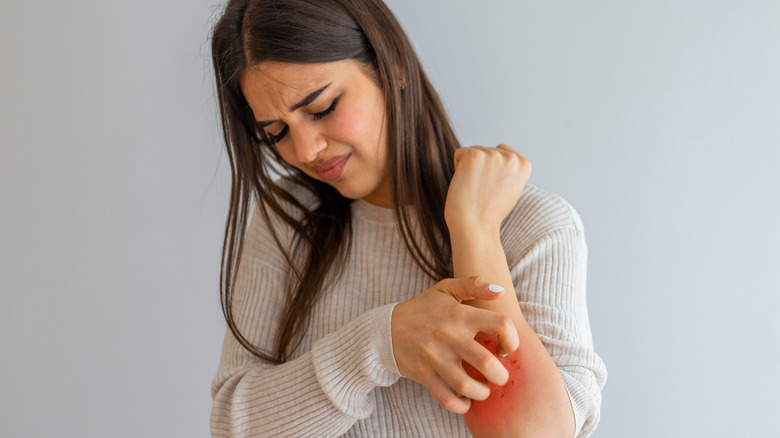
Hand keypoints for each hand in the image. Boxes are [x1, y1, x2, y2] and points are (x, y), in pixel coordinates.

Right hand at [391, 276, 519, 413]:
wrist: (386, 329)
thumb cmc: (423, 309)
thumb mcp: (445, 289)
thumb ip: (474, 284)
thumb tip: (500, 290)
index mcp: (460, 315)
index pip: (501, 324)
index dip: (512, 339)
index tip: (506, 349)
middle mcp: (450, 336)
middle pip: (487, 363)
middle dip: (501, 376)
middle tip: (499, 377)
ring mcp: (436, 358)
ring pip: (467, 386)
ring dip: (482, 393)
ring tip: (483, 389)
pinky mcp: (424, 375)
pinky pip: (446, 398)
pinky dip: (460, 406)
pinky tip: (466, 401)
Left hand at [444, 144, 531, 233]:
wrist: (476, 228)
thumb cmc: (489, 214)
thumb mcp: (510, 190)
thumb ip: (508, 172)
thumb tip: (499, 159)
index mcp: (524, 164)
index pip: (502, 151)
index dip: (492, 170)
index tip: (493, 189)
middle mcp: (511, 158)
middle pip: (486, 150)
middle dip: (480, 169)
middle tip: (482, 192)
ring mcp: (494, 155)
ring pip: (473, 152)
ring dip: (469, 169)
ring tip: (475, 190)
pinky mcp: (475, 155)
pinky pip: (460, 154)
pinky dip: (457, 168)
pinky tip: (466, 185)